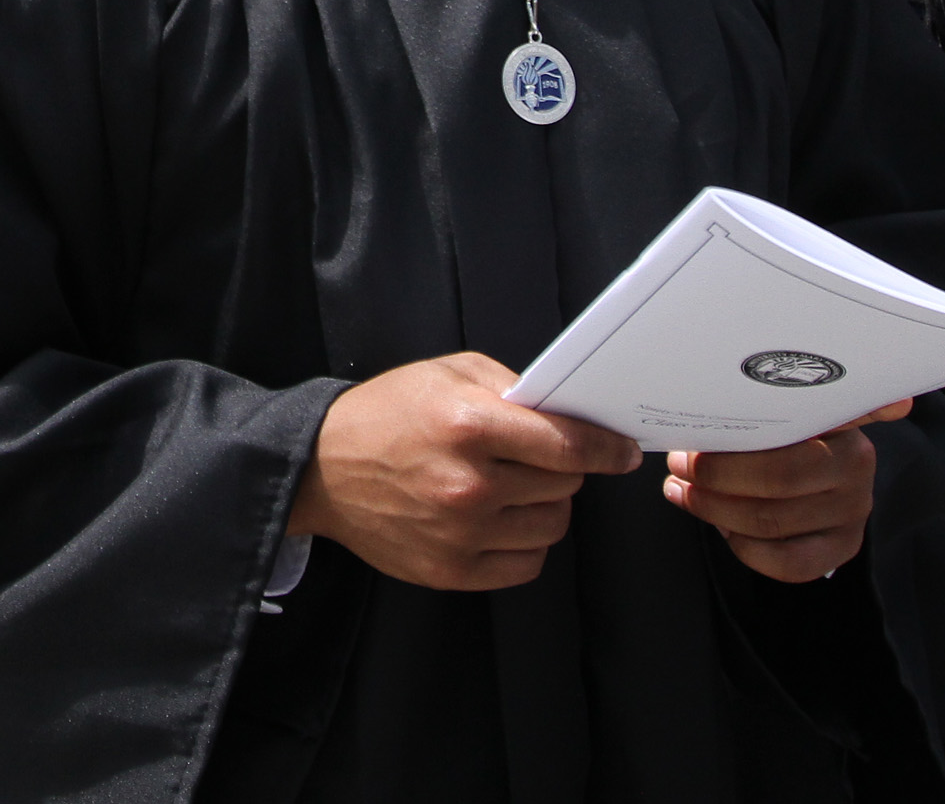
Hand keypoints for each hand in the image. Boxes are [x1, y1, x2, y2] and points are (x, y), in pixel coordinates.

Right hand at [286, 352, 641, 590]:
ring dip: (546, 505)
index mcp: (468, 425)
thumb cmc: (387, 413)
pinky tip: (501, 519)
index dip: (606, 448)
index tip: (624, 452)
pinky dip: (526, 542)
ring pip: (552, 526)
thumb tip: (570, 414)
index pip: (567, 445)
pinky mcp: (450, 571)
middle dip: (562, 468)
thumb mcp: (447, 373)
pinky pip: (526, 564)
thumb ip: (512, 389)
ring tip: (515, 487)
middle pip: (564, 485)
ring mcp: (459, 534)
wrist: (320, 468)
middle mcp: (468, 484)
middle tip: (537, 457)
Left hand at [662, 397, 909, 582]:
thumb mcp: (783, 409)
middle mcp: (856, 464)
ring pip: (772, 521)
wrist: (826, 474)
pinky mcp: (842, 546)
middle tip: (679, 464)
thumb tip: (700, 412)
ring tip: (683, 491)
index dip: (754, 432)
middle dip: (715, 474)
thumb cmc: (790, 433)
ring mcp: (853, 509)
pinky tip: (718, 525)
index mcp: (842, 418)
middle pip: (777, 477)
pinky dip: (743, 546)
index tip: (694, 441)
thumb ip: (756, 407)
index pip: (796, 426)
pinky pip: (787, 562)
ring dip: (714, 509)